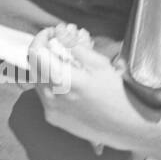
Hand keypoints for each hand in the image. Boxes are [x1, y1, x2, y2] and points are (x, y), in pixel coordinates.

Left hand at [26, 23, 130, 151]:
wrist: (126, 128)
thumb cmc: (118, 96)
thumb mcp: (100, 65)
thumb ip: (74, 46)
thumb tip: (59, 31)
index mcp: (63, 81)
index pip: (35, 53)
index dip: (41, 38)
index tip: (51, 33)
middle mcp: (52, 97)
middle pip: (34, 66)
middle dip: (43, 51)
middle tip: (58, 44)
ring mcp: (50, 109)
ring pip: (37, 80)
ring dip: (46, 67)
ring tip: (65, 62)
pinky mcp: (53, 118)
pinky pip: (44, 95)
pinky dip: (50, 84)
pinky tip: (67, 82)